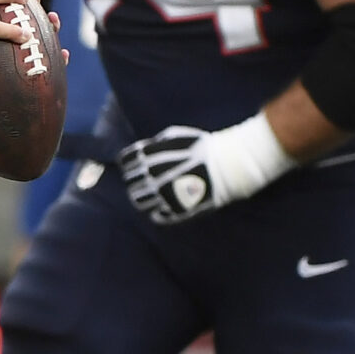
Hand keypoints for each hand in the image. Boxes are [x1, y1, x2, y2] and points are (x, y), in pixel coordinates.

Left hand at [117, 115, 294, 224]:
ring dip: (144, 199)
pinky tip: (164, 207)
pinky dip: (158, 213)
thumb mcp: (176, 137)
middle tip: (146, 183)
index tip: (136, 167)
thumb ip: (155, 145)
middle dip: (136, 184)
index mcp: (150, 157)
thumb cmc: (202, 147)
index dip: (129, 166)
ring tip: (153, 196)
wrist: (227, 164)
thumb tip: (141, 152)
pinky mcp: (175, 210)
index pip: (126, 164)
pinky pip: (157, 216)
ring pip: (140, 202)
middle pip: (131, 185)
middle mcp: (152, 177)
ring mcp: (163, 195)